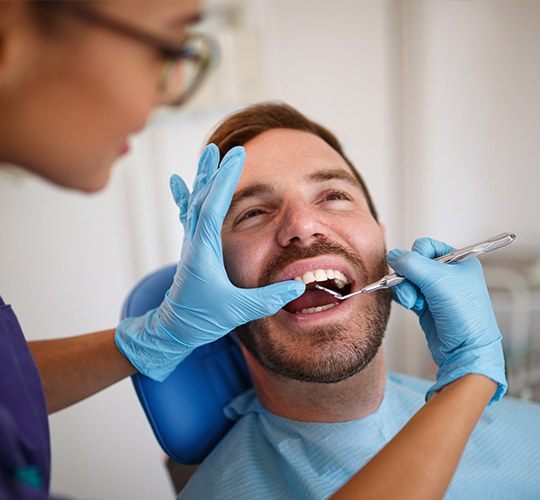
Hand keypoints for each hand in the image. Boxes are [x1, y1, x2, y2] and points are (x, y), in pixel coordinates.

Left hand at [115, 144, 304, 380]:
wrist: (174, 328)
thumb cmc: (202, 319)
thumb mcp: (239, 311)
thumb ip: (269, 298)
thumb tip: (298, 286)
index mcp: (203, 251)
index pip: (213, 207)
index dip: (225, 181)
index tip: (235, 157)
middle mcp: (194, 242)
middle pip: (202, 198)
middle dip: (215, 172)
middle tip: (225, 149)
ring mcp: (191, 243)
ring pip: (195, 202)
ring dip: (204, 178)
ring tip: (208, 155)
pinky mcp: (192, 248)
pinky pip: (189, 214)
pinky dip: (186, 195)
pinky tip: (178, 182)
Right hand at [387, 237, 506, 404]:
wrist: (466, 350)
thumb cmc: (464, 315)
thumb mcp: (437, 280)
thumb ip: (411, 263)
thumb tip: (392, 254)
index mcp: (459, 261)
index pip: (426, 246)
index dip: (417, 256)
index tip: (419, 271)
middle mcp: (447, 274)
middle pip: (413, 263)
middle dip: (408, 277)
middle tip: (414, 291)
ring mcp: (435, 290)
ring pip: (407, 279)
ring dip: (406, 290)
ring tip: (415, 303)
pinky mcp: (426, 305)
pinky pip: (406, 293)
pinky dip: (405, 298)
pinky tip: (413, 307)